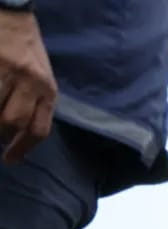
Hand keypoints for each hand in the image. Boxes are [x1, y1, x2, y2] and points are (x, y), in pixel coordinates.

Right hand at [0, 11, 56, 163]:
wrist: (11, 11)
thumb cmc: (25, 47)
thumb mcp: (41, 76)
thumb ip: (35, 101)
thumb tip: (20, 133)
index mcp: (47, 89)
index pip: (39, 129)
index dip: (23, 149)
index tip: (9, 159)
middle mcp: (31, 82)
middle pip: (13, 123)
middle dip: (0, 135)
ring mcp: (7, 71)